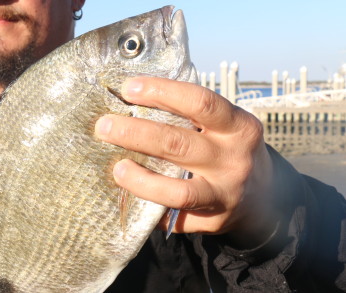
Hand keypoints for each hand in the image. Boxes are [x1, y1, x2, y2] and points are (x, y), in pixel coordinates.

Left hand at [94, 76, 276, 245]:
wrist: (266, 197)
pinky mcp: (213, 221)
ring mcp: (225, 194)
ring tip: (116, 169)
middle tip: (103, 126)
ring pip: (177, 190)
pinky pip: (174, 216)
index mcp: (240, 127)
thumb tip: (131, 98)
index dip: (162, 92)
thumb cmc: (227, 150)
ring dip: (140, 179)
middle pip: (178, 144)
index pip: (200, 102)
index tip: (129, 88)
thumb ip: (189, 114)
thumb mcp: (224, 126)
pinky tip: (130, 197)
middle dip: (135, 133)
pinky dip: (149, 206)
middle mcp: (234, 160)